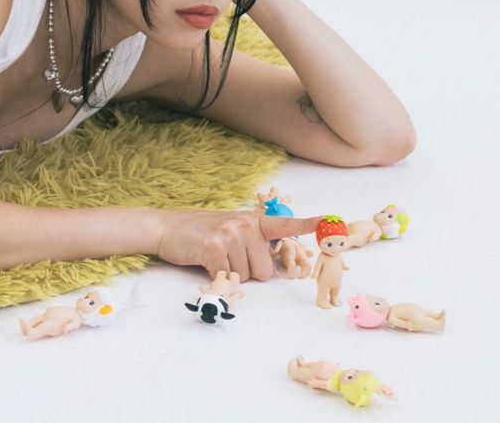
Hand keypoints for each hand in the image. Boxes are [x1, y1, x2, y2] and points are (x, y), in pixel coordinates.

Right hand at [156, 209, 319, 281]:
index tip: (331, 221)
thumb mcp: (233, 229)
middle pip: (265, 271)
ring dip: (231, 275)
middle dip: (249, 273)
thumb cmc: (203, 233)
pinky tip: (206, 262)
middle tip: (228, 258)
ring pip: (246, 277)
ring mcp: (229, 234)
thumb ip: (254, 242)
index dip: (309, 225)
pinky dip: (217, 278)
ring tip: (215, 257)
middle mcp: (245, 224)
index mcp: (254, 221)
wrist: (168, 227)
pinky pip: (227, 278)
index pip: (286, 224)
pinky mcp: (213, 248)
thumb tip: (273, 265)